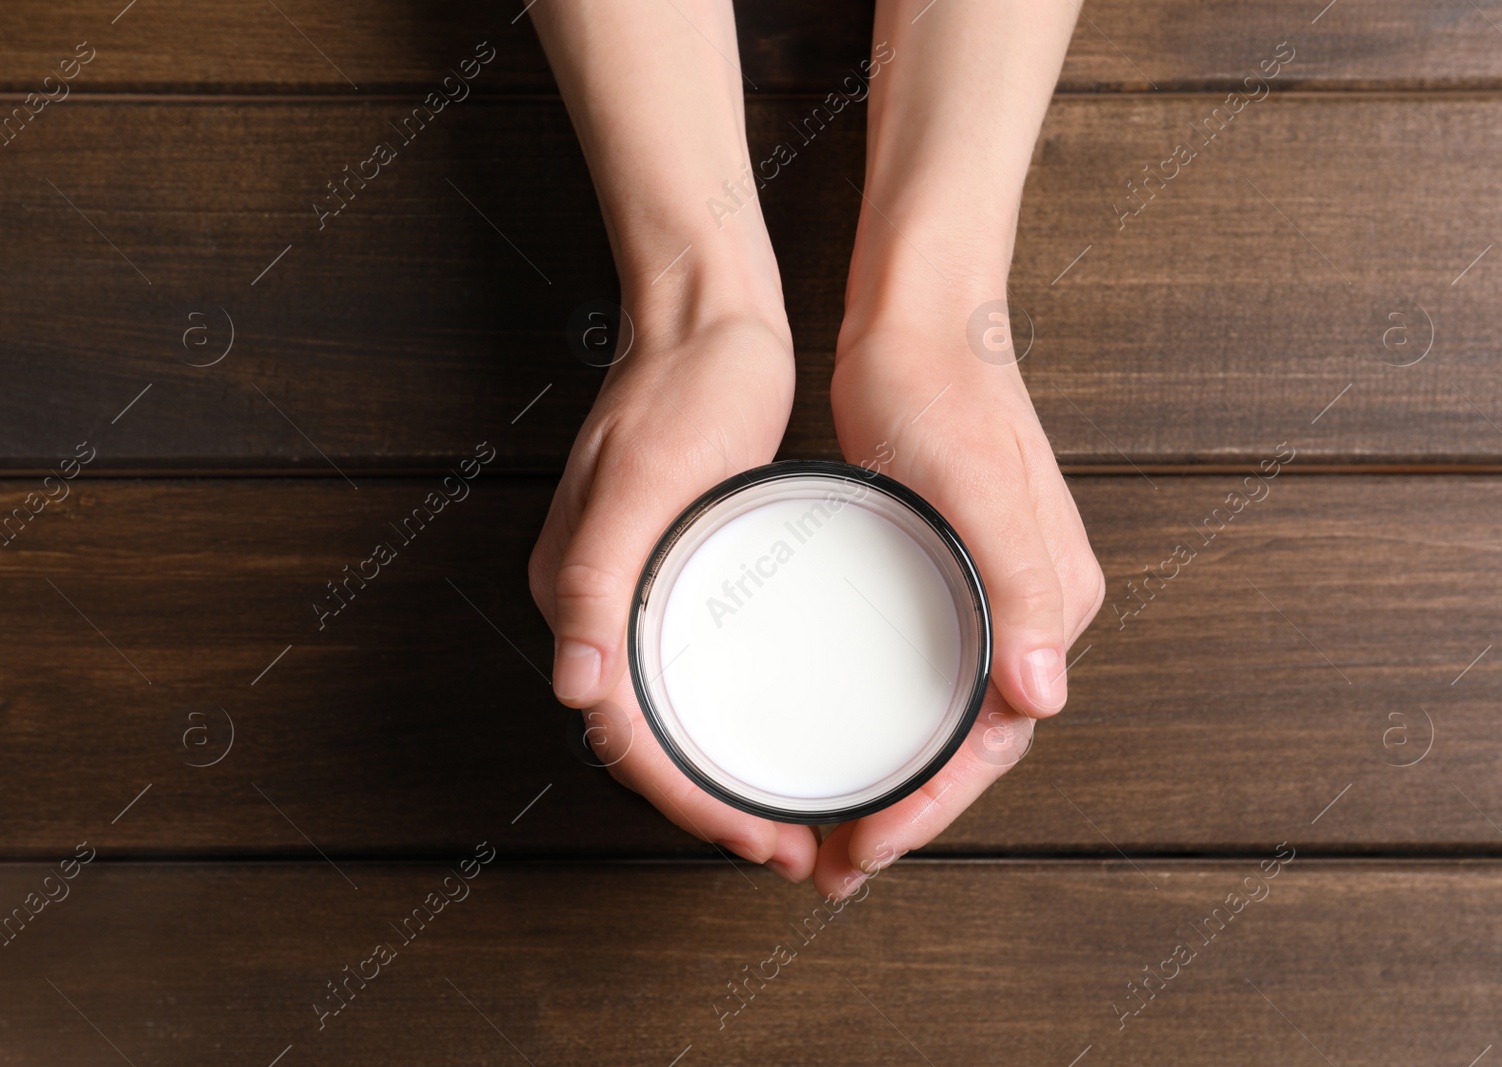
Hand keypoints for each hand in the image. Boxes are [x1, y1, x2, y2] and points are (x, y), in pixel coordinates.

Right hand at [527, 294, 821, 882]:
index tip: (763, 838)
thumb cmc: (681, 386)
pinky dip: (733, 721)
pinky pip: (695, 671)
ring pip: (674, 714)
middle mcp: (599, 604)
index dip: (692, 802)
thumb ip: (595, 578)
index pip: (626, 733)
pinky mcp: (678, 570)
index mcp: (577, 592)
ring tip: (795, 821)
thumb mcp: (644, 478)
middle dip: (716, 809)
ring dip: (726, 778)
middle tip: (795, 851)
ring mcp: (638, 589)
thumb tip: (574, 685)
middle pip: (649, 739)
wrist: (707, 317)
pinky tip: (780, 733)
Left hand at [813, 312, 1104, 897]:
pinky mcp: (946, 576)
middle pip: (970, 743)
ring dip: (895, 783)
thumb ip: (1019, 586)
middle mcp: (1026, 611)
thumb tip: (1044, 696)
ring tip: (830, 835)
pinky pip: (923, 677)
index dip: (934, 806)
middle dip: (908, 814)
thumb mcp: (974, 485)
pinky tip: (838, 744)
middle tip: (833, 868)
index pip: (997, 737)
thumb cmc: (942, 392)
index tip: (868, 847)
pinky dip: (886, 727)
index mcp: (1049, 602)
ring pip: (943, 719)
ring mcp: (986, 595)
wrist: (917, 324)